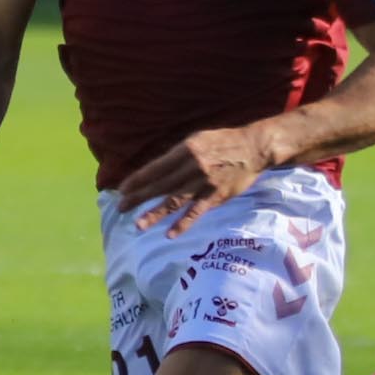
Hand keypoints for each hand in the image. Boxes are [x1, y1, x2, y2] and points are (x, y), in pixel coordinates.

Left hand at [120, 123, 275, 234]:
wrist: (253, 148)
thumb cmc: (222, 142)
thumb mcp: (196, 140)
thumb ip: (177, 155)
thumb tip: (156, 170)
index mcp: (185, 150)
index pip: (155, 168)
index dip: (137, 180)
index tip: (122, 190)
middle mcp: (192, 167)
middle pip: (160, 186)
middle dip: (139, 198)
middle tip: (121, 208)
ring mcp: (204, 183)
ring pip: (175, 201)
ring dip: (156, 214)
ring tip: (139, 225)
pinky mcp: (216, 196)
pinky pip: (196, 212)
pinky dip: (183, 224)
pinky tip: (170, 234)